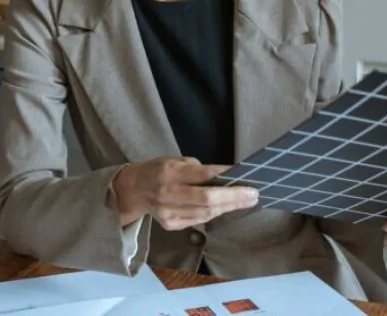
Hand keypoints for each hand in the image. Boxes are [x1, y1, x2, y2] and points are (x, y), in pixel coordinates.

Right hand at [112, 156, 258, 229]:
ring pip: (205, 213)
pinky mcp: (170, 225)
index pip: (202, 175)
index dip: (225, 176)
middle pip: (206, 200)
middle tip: (253, 194)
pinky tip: (227, 208)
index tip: (244, 175)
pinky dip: (215, 213)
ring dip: (228, 207)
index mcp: (169, 173)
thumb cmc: (158, 170)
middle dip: (233, 198)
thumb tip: (224, 177)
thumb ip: (196, 169)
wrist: (133, 190)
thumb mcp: (174, 160)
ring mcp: (168, 213)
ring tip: (246, 201)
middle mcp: (168, 194)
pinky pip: (199, 220)